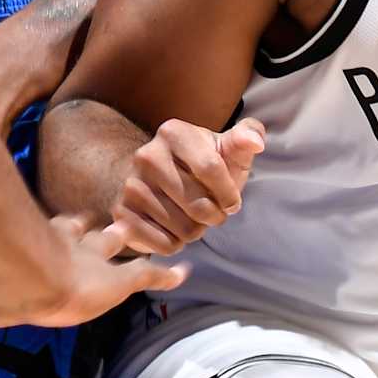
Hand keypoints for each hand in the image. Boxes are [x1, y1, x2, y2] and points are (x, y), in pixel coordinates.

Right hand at [0, 215, 188, 327]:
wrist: (29, 283)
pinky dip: (165, 275)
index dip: (61, 232)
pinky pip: (146, 276)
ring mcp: (93, 263)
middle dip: (97, 233)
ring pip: (117, 246)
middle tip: (114, 225)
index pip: (50, 236)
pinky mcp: (115, 281)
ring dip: (128, 241)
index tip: (69, 224)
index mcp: (37, 251)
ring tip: (144, 235)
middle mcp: (68, 251)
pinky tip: (182, 273)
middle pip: (86, 237)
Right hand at [109, 118, 264, 256]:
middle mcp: (147, 155)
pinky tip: (173, 228)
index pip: (212, 169)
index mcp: (174, 133)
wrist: (157, 183)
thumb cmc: (203, 167)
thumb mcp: (227, 150)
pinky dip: (176, 243)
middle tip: (211, 212)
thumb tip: (256, 141)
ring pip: (184, 229)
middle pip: (199, 205)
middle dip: (214, 216)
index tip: (232, 203)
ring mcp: (131, 185)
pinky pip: (164, 245)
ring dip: (196, 231)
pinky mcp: (122, 214)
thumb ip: (247, 138)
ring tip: (190, 217)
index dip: (229, 194)